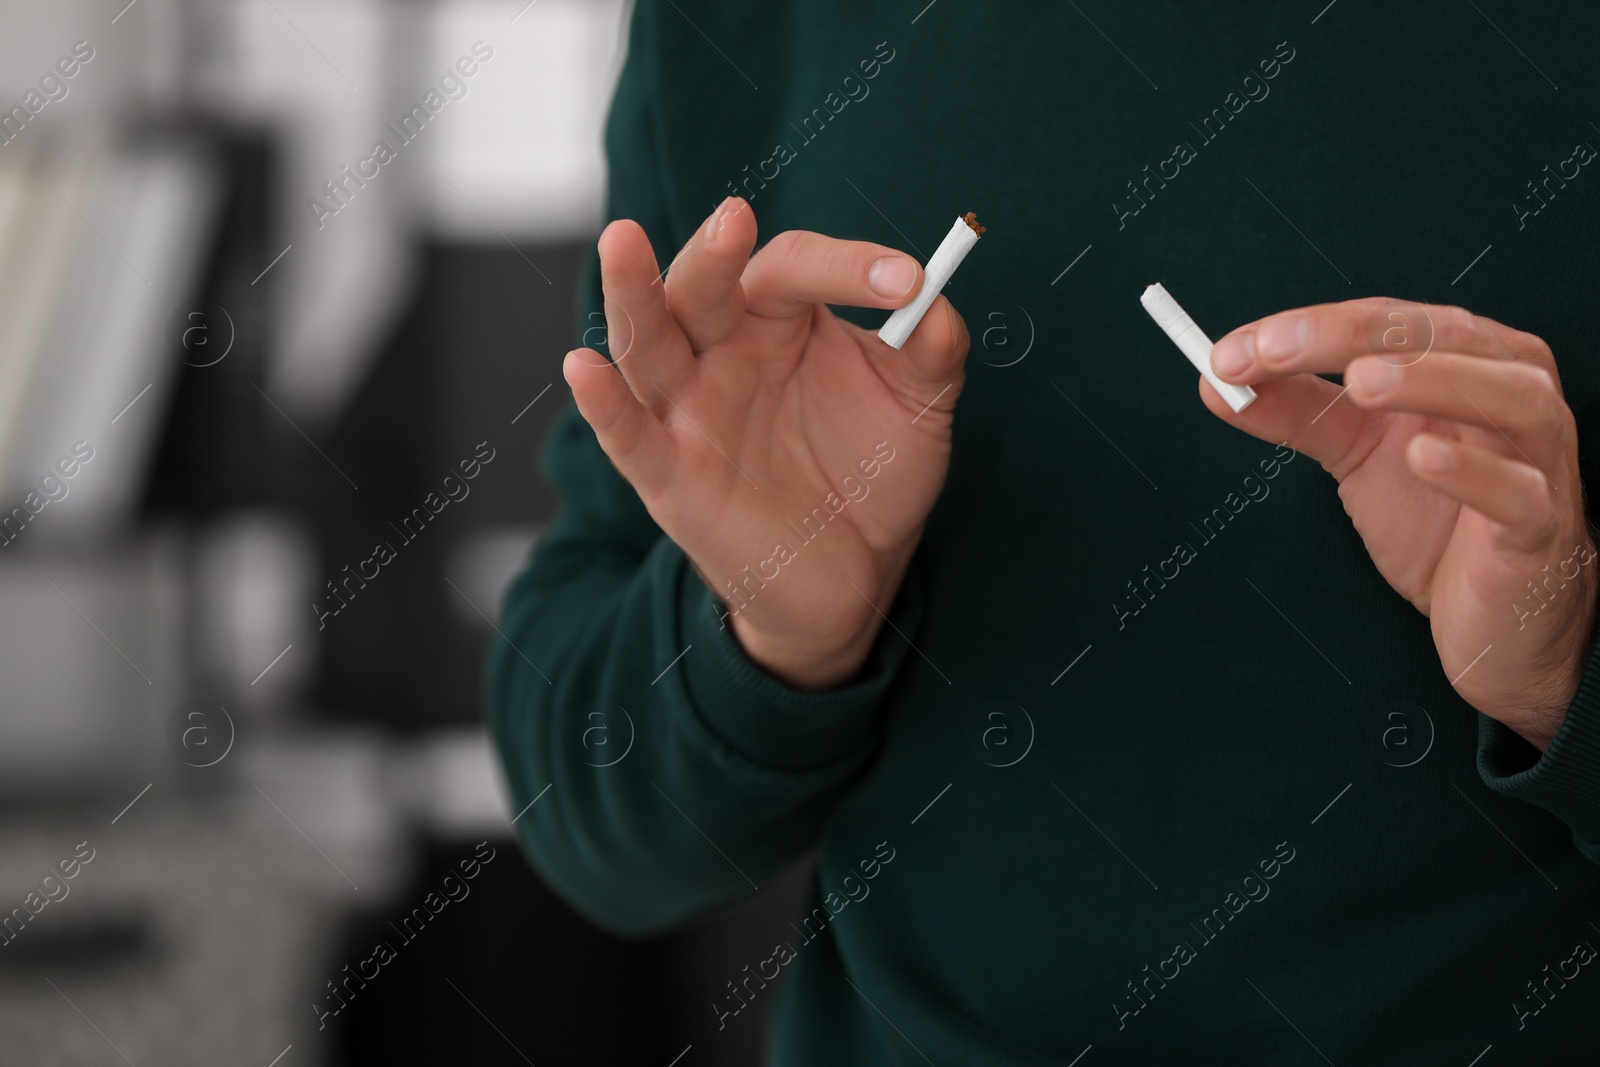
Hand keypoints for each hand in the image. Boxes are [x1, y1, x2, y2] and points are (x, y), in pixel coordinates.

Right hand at [564, 198, 969, 690]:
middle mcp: (723, 351)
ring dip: (632, 294)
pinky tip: (584, 369)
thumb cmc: (873, 468)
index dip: (846, 267)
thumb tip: (935, 297)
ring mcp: (689, 411)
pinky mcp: (669, 477)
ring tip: (623, 241)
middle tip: (734, 221)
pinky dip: (604, 404)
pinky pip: (628, 435)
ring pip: (647, 343)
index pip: (790, 267)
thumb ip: (933, 349)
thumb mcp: (919, 405)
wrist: (854, 570)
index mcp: (777, 317)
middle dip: (713, 255)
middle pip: (701, 288)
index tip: (907, 282)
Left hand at [1206, 299, 1596, 749]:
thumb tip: (1217, 380)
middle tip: (1274, 351)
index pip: (1389, 320)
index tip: (1233, 352)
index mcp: (1468, 360)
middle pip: (1444, 337)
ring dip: (1431, 381)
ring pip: (1507, 398)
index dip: (1310, 327)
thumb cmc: (1442, 519)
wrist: (1495, 614)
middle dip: (1353, 337)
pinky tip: (1424, 458)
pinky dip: (1475, 472)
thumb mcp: (1356, 453)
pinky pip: (1519, 492)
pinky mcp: (1540, 527)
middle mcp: (1513, 392)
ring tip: (1361, 382)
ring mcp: (1537, 458)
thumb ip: (1296, 412)